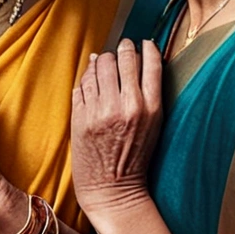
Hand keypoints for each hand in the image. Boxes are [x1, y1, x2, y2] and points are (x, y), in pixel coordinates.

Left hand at [71, 40, 162, 218]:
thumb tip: (140, 60)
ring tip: (104, 61)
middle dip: (123, 49)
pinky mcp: (80, 116)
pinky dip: (87, 77)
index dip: (146, 48)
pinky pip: (82, 83)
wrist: (113, 190)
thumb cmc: (136, 158)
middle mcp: (127, 106)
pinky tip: (91, 78)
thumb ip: (149, 96)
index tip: (143, 43)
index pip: (151, 63)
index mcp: (151, 108)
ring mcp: (101, 110)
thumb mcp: (154, 127)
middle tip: (122, 47)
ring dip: (102, 60)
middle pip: (123, 59)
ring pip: (99, 66)